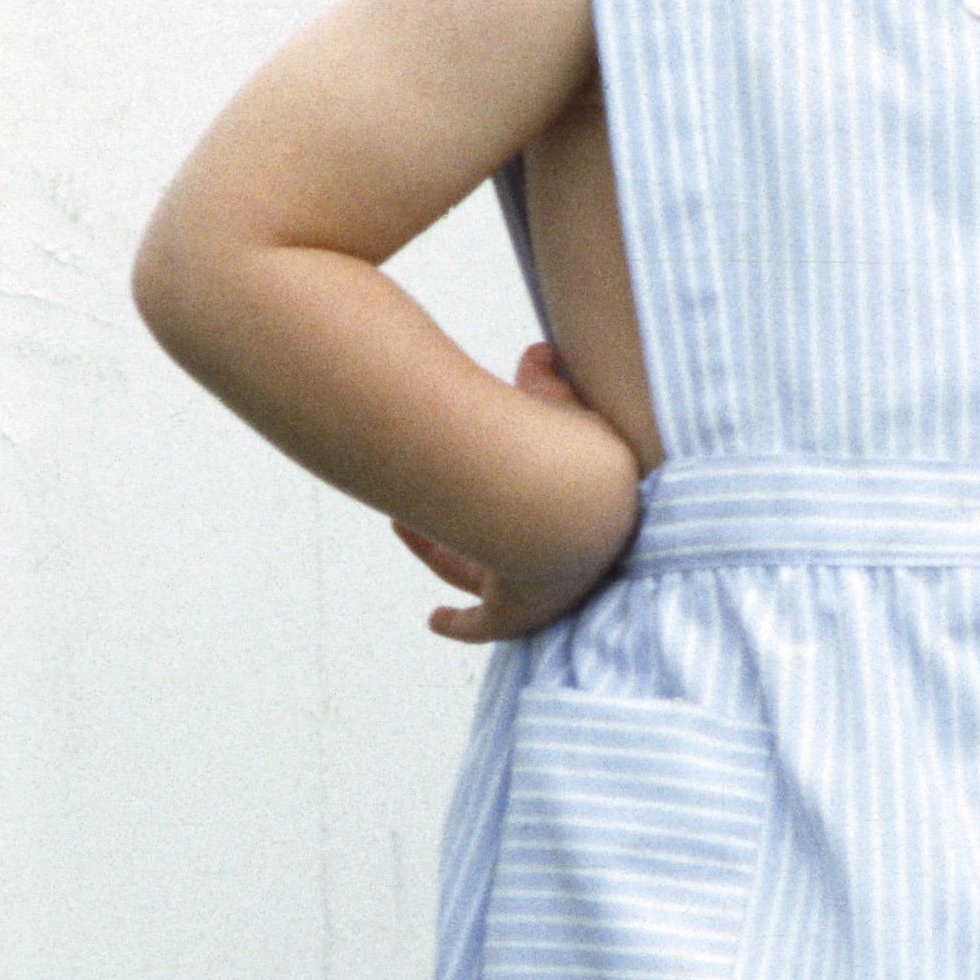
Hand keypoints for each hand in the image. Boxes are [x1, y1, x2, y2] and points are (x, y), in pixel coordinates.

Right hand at [393, 345, 640, 643]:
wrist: (575, 500)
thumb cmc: (569, 444)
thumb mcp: (555, 404)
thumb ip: (547, 383)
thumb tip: (536, 353)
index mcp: (579, 506)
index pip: (542, 500)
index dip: (510, 487)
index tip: (489, 479)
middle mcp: (567, 550)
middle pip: (508, 539)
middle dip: (460, 517)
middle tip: (424, 498)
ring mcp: (540, 586)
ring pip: (482, 574)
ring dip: (440, 553)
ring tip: (401, 522)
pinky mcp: (514, 615)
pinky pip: (482, 627)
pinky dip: (459, 625)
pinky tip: (436, 620)